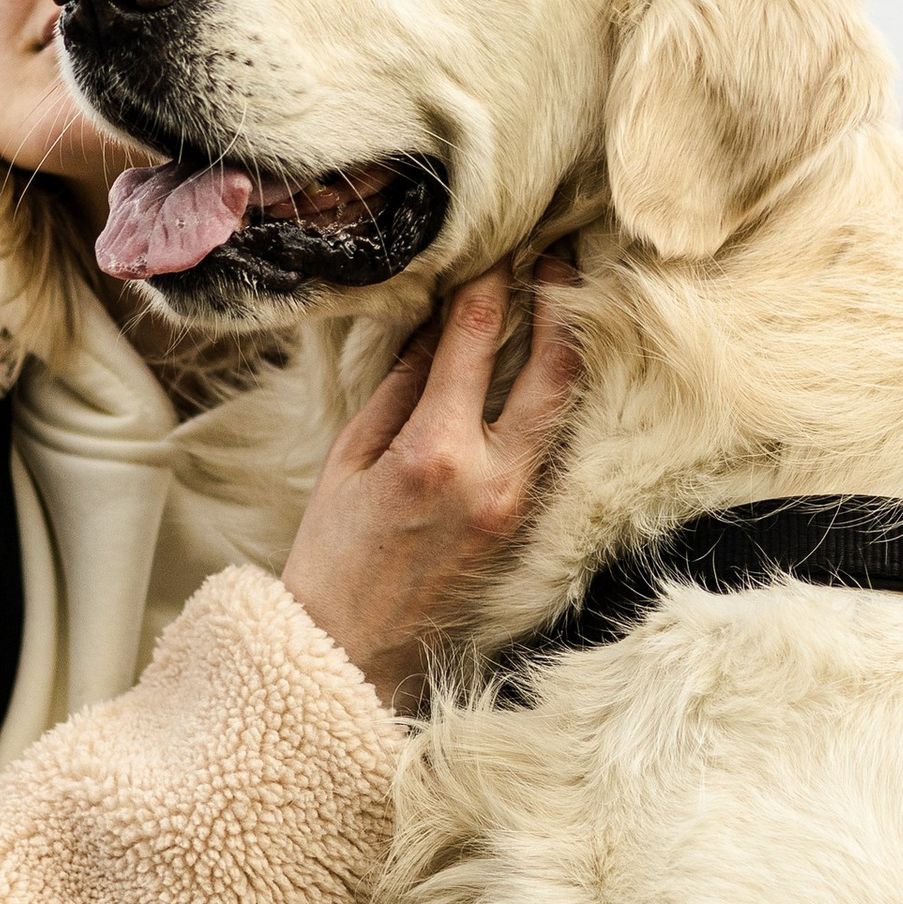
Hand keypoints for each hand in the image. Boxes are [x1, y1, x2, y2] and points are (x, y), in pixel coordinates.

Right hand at [280, 258, 581, 709]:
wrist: (353, 654)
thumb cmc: (333, 556)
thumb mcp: (350, 461)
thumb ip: (399, 388)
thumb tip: (436, 327)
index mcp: (436, 451)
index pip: (477, 341)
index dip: (490, 285)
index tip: (497, 248)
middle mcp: (492, 475)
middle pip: (555, 369)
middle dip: (561, 304)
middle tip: (559, 258)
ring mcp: (519, 505)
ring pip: (565, 408)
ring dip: (569, 349)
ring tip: (565, 299)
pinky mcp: (527, 526)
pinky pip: (552, 447)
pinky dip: (555, 400)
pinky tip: (549, 370)